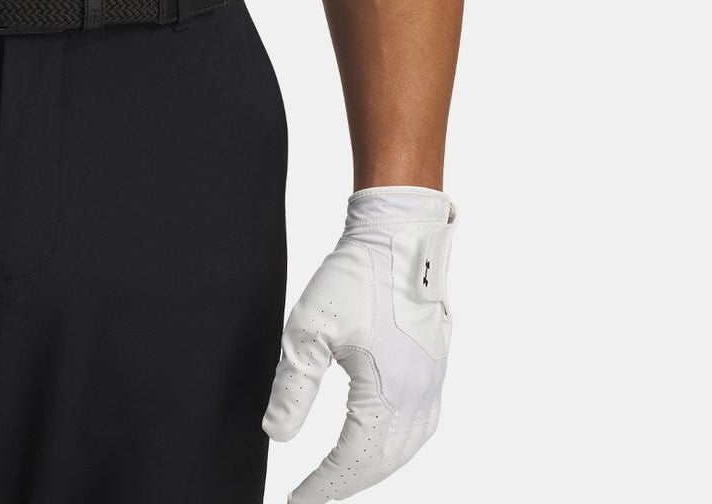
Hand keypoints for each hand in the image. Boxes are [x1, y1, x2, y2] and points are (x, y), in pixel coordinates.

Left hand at [263, 185, 455, 499]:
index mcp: (390, 394)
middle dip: (346, 483)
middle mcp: (420, 396)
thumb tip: (276, 435)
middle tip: (312, 495)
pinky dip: (395, 445)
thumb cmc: (357, 275)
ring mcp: (432, 382)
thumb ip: (293, 387)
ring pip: (405, 448)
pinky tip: (381, 443)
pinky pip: (419, 425)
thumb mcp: (311, 329)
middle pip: (383, 463)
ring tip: (339, 477)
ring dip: (372, 468)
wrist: (399, 235)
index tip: (295, 501)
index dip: (322, 487)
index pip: (352, 461)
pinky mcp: (435, 367)